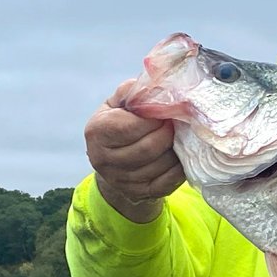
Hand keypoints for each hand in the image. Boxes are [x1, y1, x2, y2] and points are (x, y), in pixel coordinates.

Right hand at [84, 79, 184, 223]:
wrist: (114, 161)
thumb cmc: (120, 123)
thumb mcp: (120, 102)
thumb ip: (134, 91)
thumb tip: (158, 84)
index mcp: (97, 132)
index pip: (129, 127)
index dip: (153, 118)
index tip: (166, 111)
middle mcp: (103, 159)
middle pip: (147, 148)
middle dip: (168, 134)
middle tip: (177, 123)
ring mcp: (121, 180)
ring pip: (159, 166)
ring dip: (175, 150)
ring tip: (179, 137)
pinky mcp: (139, 193)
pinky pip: (167, 181)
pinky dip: (179, 167)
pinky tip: (180, 154)